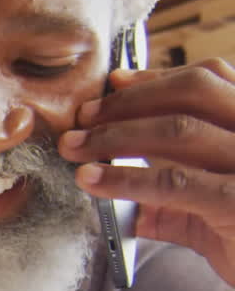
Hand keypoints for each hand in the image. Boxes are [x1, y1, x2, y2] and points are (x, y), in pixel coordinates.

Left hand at [59, 58, 234, 285]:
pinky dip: (126, 178)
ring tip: (77, 148)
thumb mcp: (214, 212)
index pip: (210, 79)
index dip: (157, 79)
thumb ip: (173, 198)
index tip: (113, 84)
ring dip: (116, 134)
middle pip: (192, 92)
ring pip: (179, 129)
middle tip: (83, 119)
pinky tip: (94, 180)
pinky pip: (174, 181)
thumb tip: (119, 189)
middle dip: (130, 101)